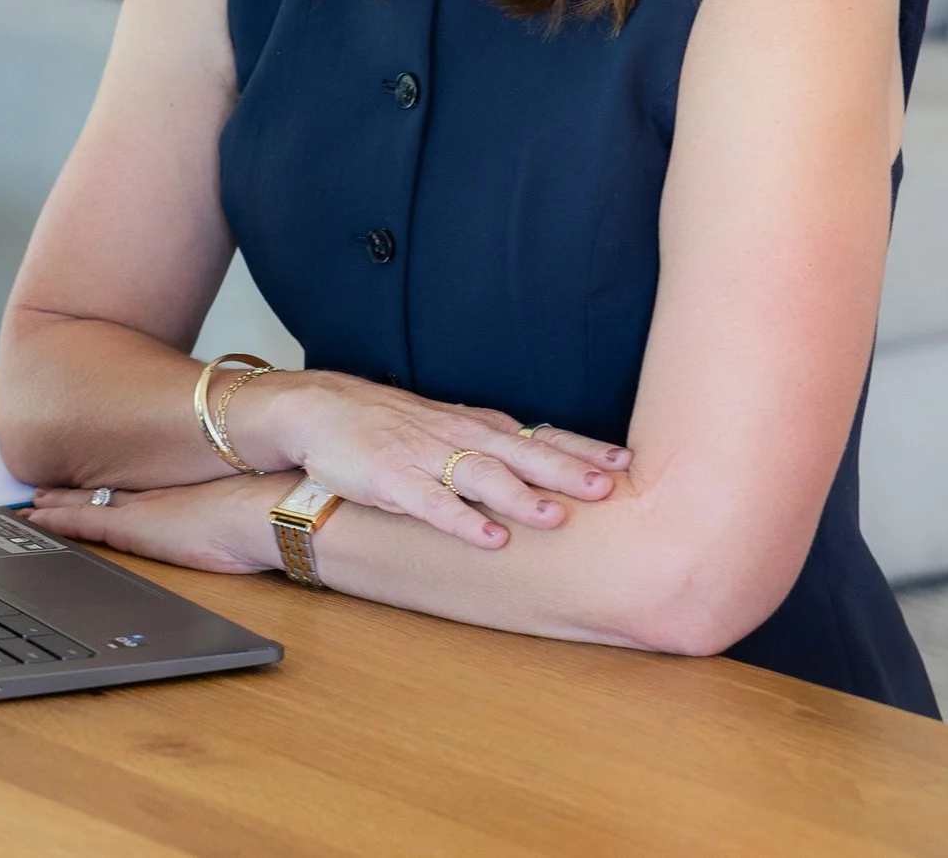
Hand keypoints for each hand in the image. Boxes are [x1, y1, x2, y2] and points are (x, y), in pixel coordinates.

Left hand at [22, 474, 291, 572]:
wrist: (269, 510)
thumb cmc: (268, 513)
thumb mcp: (244, 509)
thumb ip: (231, 510)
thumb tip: (248, 515)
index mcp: (179, 492)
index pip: (134, 488)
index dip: (107, 486)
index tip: (88, 482)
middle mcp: (155, 494)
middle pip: (103, 492)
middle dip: (73, 491)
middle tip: (42, 487)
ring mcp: (141, 508)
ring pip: (86, 504)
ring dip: (57, 504)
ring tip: (31, 503)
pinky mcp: (132, 527)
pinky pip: (82, 521)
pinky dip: (57, 519)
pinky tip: (35, 517)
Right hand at [240, 373, 630, 550]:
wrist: (322, 409)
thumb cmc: (391, 425)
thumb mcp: (450, 428)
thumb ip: (495, 446)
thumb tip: (552, 466)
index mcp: (477, 428)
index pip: (538, 436)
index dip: (580, 448)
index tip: (625, 462)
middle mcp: (459, 438)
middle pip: (521, 453)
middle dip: (566, 470)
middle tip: (608, 487)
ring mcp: (425, 457)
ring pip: (481, 476)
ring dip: (520, 496)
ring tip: (556, 517)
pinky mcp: (393, 480)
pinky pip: (432, 503)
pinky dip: (462, 521)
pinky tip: (488, 539)